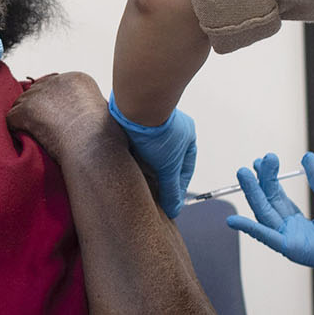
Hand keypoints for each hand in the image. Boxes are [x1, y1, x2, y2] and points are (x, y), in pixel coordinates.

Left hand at [7, 72, 115, 158]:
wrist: (94, 150)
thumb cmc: (103, 141)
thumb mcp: (101, 112)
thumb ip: (84, 106)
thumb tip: (75, 116)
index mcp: (77, 79)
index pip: (53, 85)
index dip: (51, 104)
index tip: (55, 119)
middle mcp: (57, 81)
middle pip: (35, 91)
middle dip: (36, 109)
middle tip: (41, 129)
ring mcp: (40, 94)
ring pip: (20, 104)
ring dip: (25, 120)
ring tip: (34, 137)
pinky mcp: (26, 109)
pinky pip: (11, 119)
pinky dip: (15, 131)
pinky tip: (25, 141)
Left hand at [107, 97, 195, 217]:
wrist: (136, 105)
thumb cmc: (159, 130)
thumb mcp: (168, 167)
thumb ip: (171, 189)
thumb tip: (174, 209)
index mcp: (187, 136)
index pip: (184, 169)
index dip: (176, 188)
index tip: (170, 204)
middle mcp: (171, 129)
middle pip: (165, 161)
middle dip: (158, 178)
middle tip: (151, 195)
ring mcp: (151, 125)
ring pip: (149, 154)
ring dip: (144, 167)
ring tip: (136, 181)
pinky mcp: (133, 124)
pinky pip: (134, 145)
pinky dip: (132, 157)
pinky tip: (126, 166)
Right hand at [230, 153, 313, 294]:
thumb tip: (308, 157)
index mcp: (300, 222)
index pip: (277, 198)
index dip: (269, 179)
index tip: (265, 160)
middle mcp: (291, 231)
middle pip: (268, 203)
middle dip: (260, 181)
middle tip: (257, 161)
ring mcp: (289, 240)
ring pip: (264, 214)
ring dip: (252, 194)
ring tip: (244, 173)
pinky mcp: (291, 248)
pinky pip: (267, 236)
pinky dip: (249, 228)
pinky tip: (233, 220)